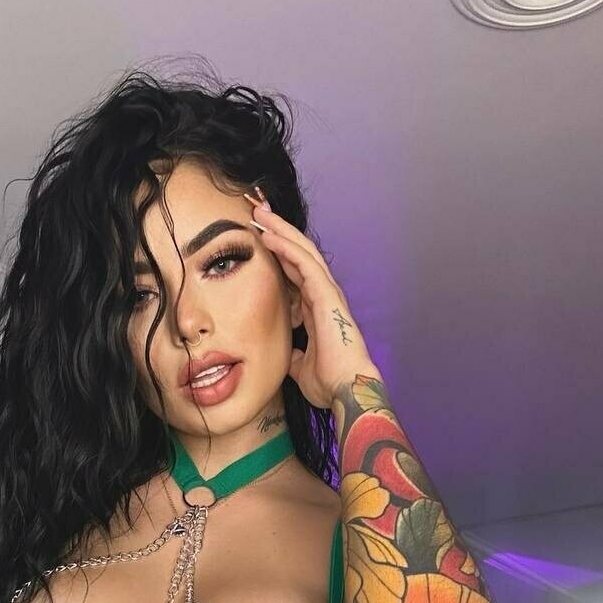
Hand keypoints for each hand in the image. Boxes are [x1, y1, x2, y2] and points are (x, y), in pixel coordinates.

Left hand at [244, 187, 382, 408]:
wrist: (344, 390)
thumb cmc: (328, 381)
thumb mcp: (300, 365)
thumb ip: (294, 353)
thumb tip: (288, 353)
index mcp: (317, 308)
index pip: (295, 272)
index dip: (279, 253)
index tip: (260, 239)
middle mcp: (323, 295)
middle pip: (299, 254)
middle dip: (279, 231)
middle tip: (257, 212)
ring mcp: (327, 292)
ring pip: (302, 251)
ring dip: (280, 230)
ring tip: (259, 213)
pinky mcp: (326, 295)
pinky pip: (304, 263)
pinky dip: (286, 247)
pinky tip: (269, 235)